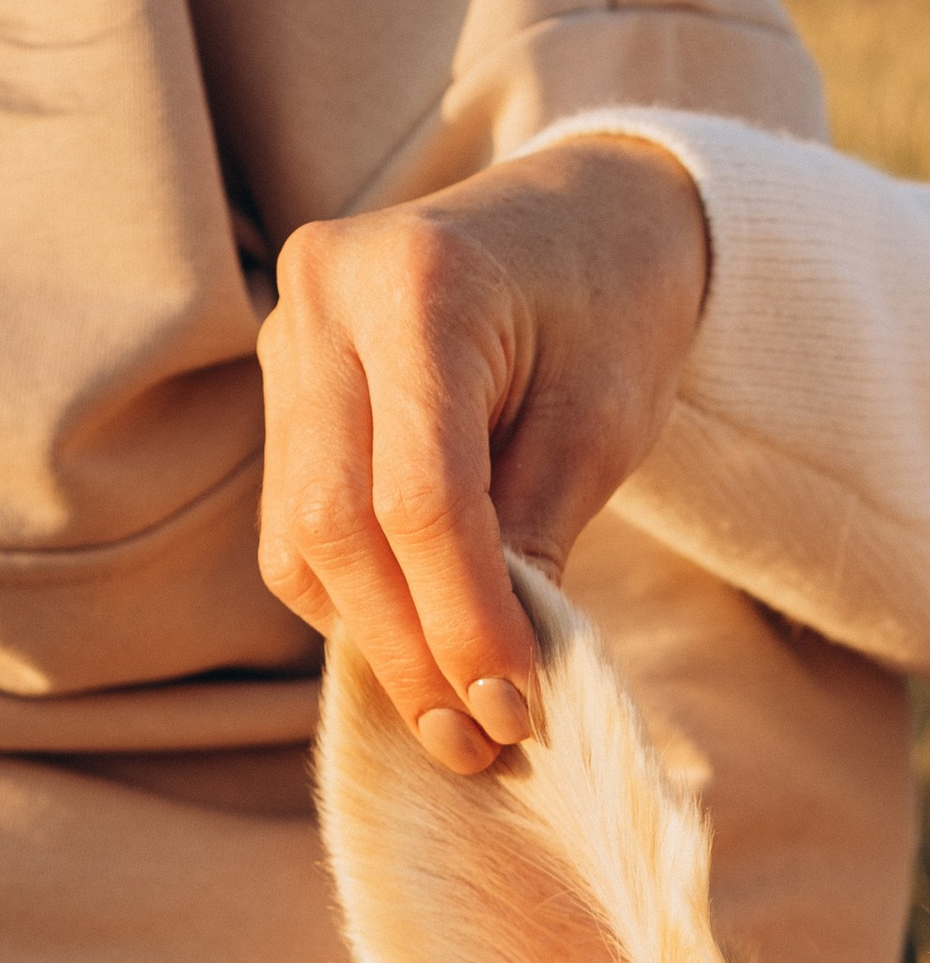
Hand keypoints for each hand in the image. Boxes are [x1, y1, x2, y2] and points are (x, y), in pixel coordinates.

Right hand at [257, 133, 711, 775]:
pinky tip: (420, 643)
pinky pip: (296, 526)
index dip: (463, 621)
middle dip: (408, 652)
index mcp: (420, 285)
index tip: (513, 710)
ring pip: (300, 537)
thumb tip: (491, 680)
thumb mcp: (603, 423)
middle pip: (336, 524)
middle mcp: (326, 299)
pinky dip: (354, 602)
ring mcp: (290, 338)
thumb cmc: (611, 312)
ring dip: (374, 642)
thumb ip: (539, 536)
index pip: (419, 497)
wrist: (583, 218)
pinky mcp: (286, 386)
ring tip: (455, 714)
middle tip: (477, 744)